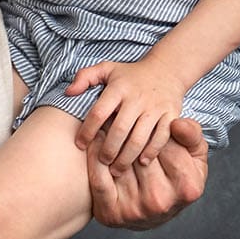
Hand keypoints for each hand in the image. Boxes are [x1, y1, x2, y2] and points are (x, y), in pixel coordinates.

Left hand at [68, 56, 188, 171]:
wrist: (167, 70)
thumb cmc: (130, 74)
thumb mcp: (106, 69)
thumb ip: (85, 77)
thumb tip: (68, 92)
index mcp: (118, 88)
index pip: (98, 113)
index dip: (87, 131)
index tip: (79, 145)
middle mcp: (137, 98)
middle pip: (119, 130)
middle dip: (108, 150)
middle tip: (101, 163)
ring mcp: (156, 108)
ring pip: (139, 138)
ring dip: (126, 157)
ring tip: (116, 170)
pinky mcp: (171, 115)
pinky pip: (161, 138)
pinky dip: (151, 152)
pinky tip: (141, 162)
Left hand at [89, 117, 208, 230]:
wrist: (155, 214)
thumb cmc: (178, 177)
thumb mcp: (195, 156)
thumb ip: (192, 136)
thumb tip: (176, 123)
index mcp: (187, 186)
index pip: (165, 145)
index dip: (152, 126)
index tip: (140, 111)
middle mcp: (162, 201)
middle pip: (138, 154)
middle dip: (128, 131)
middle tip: (116, 114)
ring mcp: (136, 210)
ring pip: (117, 163)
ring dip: (108, 141)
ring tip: (104, 122)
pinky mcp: (112, 215)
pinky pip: (99, 180)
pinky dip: (93, 158)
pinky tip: (94, 141)